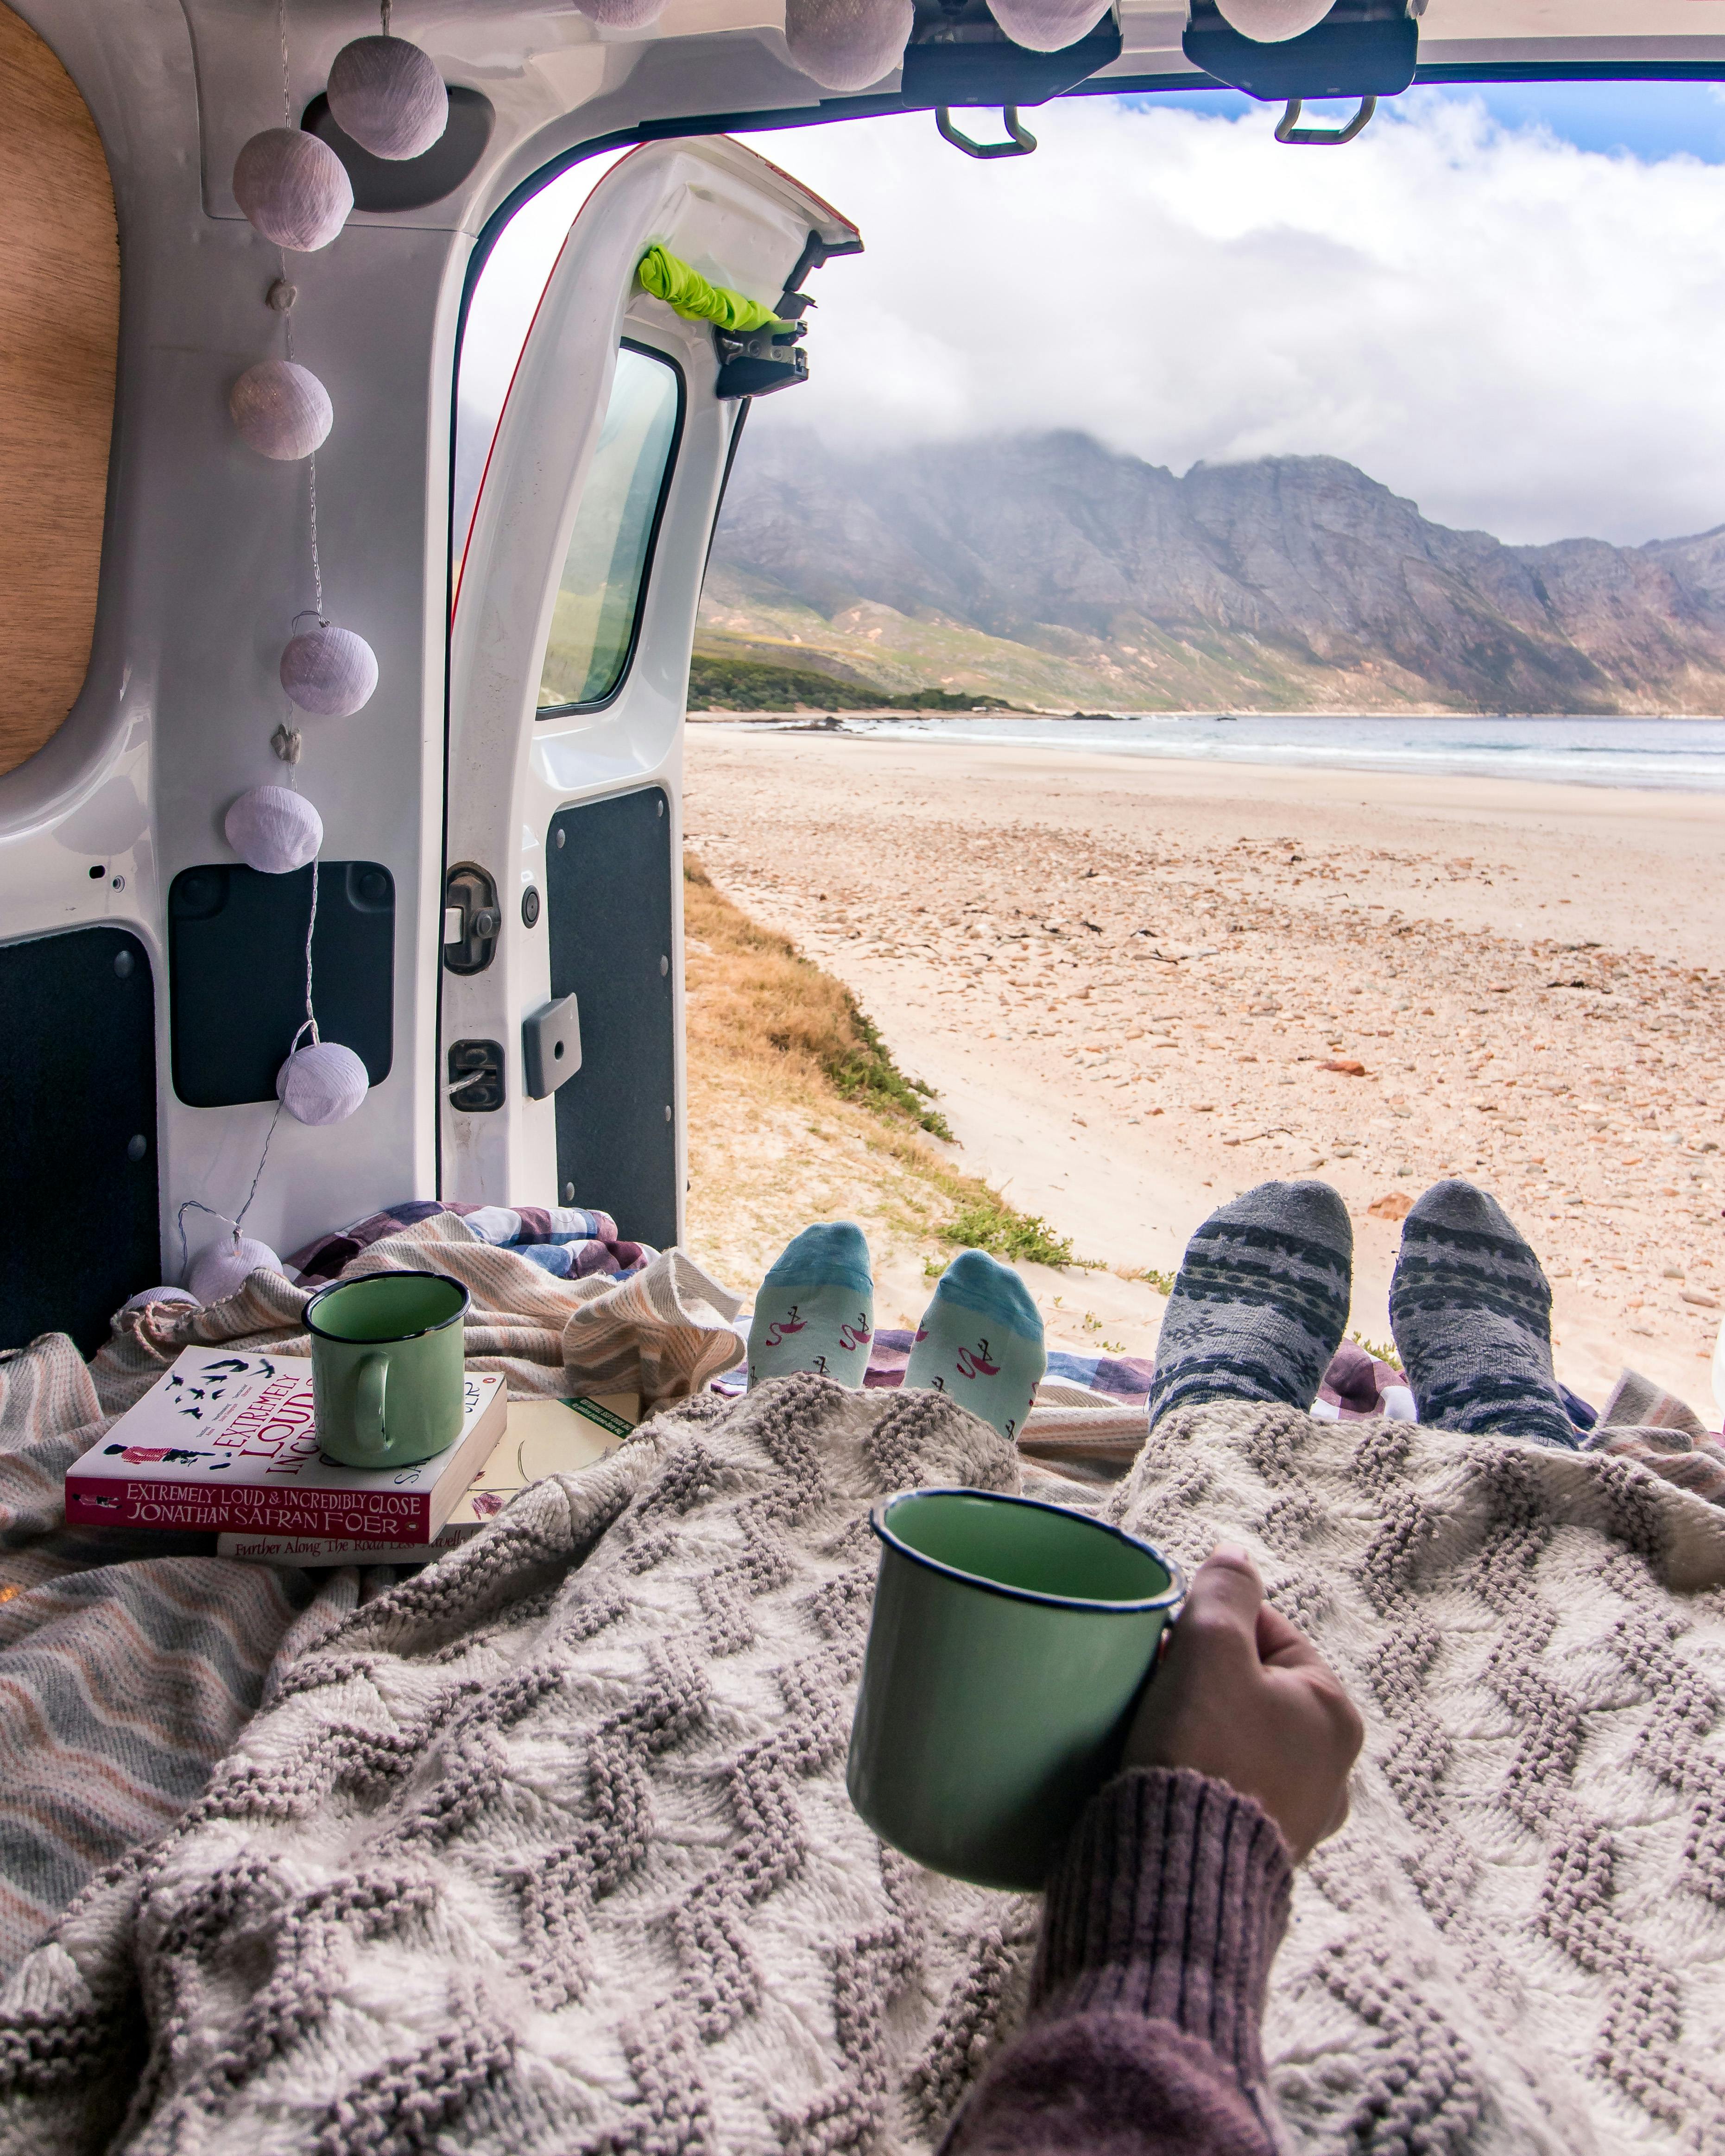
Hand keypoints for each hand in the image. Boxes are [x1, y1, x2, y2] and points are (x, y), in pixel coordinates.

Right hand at [1122, 1545, 1363, 1861]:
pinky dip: (1196, 1777)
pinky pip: (1224, 1792)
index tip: (1165, 1637)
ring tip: (1149, 1730)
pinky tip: (1162, 1776)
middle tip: (1152, 1682)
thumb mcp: (1210, 1648)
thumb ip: (1224, 1592)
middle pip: (1253, 1690)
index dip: (1211, 1623)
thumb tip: (1237, 1555)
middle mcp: (1331, 1772)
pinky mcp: (1256, 1858)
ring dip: (1197, 1728)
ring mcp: (1297, 1820)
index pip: (1270, 1634)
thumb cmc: (1202, 1753)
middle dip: (1201, 1679)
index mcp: (1334, 1714)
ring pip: (1238, 1741)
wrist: (1178, 1874)